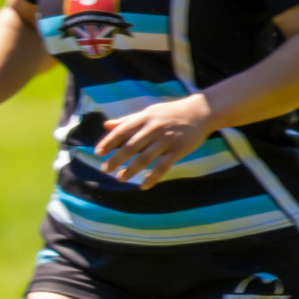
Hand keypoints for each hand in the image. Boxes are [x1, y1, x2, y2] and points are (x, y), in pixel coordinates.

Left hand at [94, 93, 213, 188]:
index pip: (122, 131)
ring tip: (120, 179)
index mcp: (144, 118)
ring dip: (130, 170)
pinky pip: (163, 167)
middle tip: (105, 169)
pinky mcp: (178, 150)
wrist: (201, 111)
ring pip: (144, 158)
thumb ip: (127, 120)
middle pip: (130, 147)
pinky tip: (143, 186)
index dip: (108, 142)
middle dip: (116, 160)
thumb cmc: (170, 112)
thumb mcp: (149, 112)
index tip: (98, 153)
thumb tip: (106, 125)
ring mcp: (166, 140)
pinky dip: (152, 178)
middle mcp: (153, 128)